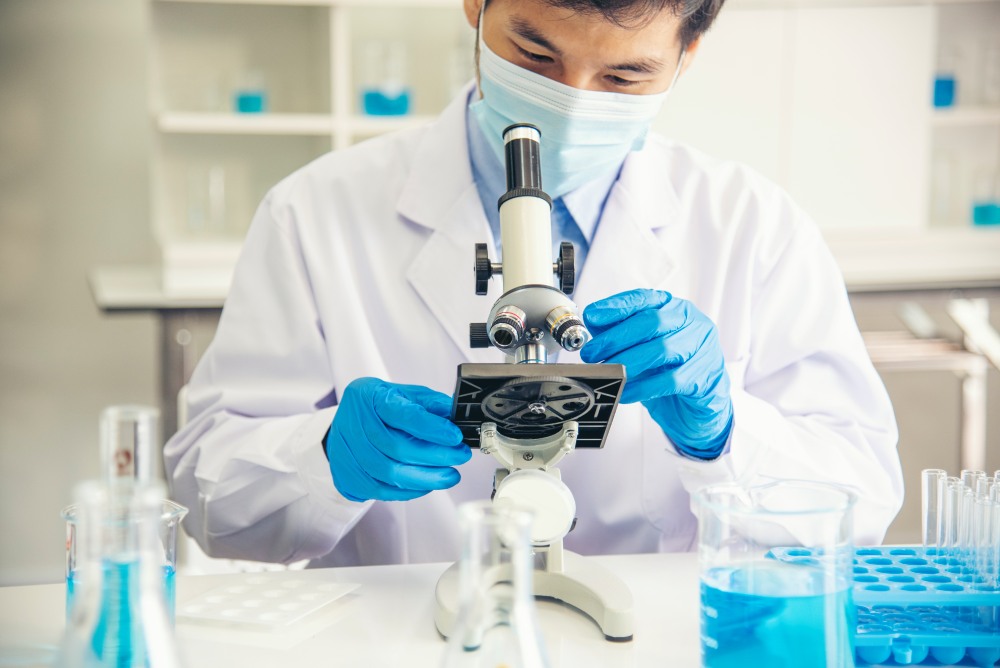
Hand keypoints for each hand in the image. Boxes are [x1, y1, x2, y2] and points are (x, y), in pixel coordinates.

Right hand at [325, 378, 471, 501]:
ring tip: (451, 475)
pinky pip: (382, 490)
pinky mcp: (347, 477)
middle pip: (396, 447)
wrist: (347, 424)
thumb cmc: (380, 407)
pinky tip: (428, 484)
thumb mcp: (405, 395)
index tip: (456, 437)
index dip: (431, 428)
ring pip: (389, 473)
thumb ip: (431, 404)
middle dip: (435, 455)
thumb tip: (457, 416)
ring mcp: (346, 452)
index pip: (402, 414)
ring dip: (426, 477)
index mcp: (369, 396)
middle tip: (461, 456)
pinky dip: (410, 490)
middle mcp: (353, 423)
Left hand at [580, 289, 732, 456]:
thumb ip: (621, 332)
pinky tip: (624, 391)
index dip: (617, 306)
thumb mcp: (644, 346)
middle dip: (616, 337)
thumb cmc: (669, 369)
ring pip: (661, 350)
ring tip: (606, 372)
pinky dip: (642, 387)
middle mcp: (692, 323)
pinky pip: (669, 380)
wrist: (700, 402)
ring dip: (627, 361)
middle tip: (592, 353)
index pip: (645, 298)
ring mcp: (702, 349)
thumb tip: (593, 324)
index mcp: (675, 309)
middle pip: (652, 322)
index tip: (592, 316)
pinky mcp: (703, 377)